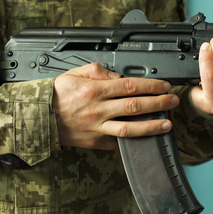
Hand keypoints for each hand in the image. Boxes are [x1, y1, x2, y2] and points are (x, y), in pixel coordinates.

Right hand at [53, 63, 179, 149]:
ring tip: (167, 124)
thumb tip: (117, 75)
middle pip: (135, 106)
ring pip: (130, 128)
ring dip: (151, 126)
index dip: (150, 86)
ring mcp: (97, 127)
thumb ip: (97, 70)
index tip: (164, 86)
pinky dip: (132, 141)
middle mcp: (98, 109)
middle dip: (158, 103)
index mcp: (95, 90)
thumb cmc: (56, 95)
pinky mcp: (95, 142)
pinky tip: (145, 139)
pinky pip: (116, 143)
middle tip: (172, 101)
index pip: (130, 86)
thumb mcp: (73, 74)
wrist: (40, 117)